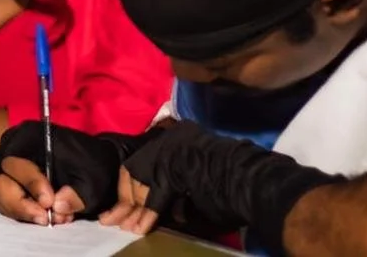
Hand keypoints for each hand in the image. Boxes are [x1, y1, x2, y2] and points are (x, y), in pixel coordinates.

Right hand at [0, 121, 148, 224]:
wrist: (98, 165)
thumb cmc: (92, 165)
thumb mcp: (92, 180)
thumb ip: (77, 194)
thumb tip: (57, 207)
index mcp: (27, 137)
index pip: (16, 163)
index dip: (30, 184)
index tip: (49, 202)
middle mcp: (12, 151)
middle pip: (1, 182)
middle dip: (21, 204)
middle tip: (45, 218)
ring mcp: (10, 169)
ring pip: (3, 196)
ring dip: (24, 212)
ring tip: (52, 219)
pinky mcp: (13, 185)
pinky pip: (9, 203)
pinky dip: (26, 213)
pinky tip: (48, 217)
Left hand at [99, 119, 343, 250]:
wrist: (254, 180)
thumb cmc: (234, 182)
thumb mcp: (199, 176)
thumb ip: (179, 183)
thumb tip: (167, 205)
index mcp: (178, 136)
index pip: (143, 162)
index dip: (131, 186)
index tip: (120, 204)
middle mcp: (170, 141)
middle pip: (136, 172)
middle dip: (124, 199)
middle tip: (112, 220)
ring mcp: (170, 153)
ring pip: (141, 185)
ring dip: (131, 210)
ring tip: (123, 228)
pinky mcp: (173, 171)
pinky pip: (154, 197)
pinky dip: (148, 215)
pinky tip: (139, 229)